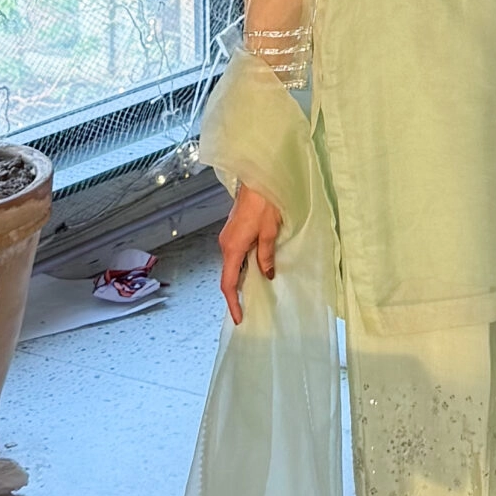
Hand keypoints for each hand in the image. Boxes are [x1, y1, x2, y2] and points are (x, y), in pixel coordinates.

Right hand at [219, 184, 282, 324]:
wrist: (258, 178)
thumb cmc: (264, 202)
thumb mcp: (270, 232)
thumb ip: (266, 256)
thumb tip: (267, 275)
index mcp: (232, 248)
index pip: (228, 283)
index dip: (233, 303)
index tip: (239, 317)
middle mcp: (225, 244)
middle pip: (227, 276)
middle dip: (236, 294)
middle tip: (248, 309)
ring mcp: (227, 237)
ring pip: (231, 265)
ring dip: (240, 279)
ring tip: (253, 293)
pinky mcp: (232, 231)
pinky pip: (234, 255)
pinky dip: (241, 267)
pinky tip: (254, 271)